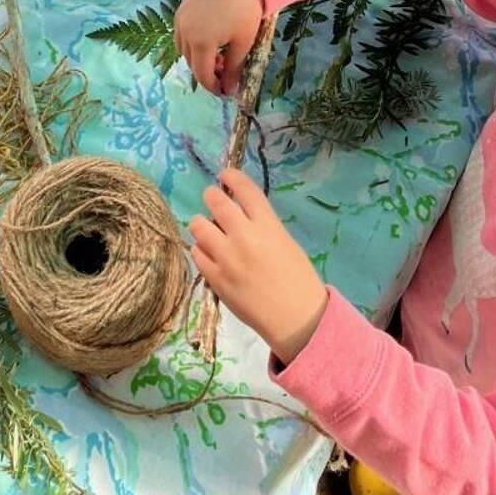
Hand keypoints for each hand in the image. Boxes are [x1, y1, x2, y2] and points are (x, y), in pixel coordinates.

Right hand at [174, 0, 265, 94]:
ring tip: (218, 53)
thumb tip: (229, 91)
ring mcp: (181, 18)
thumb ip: (233, 70)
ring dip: (198, 57)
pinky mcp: (182, 7)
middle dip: (207, 72)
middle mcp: (185, 31)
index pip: (202, 75)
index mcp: (201, 42)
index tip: (226, 91)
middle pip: (191, 63)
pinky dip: (192, 41)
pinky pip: (181, 32)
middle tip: (226, 71)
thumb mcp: (243, 44)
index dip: (214, 87)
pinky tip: (210, 36)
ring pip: (184, 49)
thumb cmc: (247, 11)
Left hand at [190, 168, 327, 364]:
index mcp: (267, 225)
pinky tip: (208, 252)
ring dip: (201, 223)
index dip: (232, 176)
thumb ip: (262, 225)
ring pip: (199, 226)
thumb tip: (239, 214)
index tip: (225, 175)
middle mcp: (244, 237)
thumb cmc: (299, 279)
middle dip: (212, 196)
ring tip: (208, 229)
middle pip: (216, 202)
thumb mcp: (285, 242)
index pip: (244, 189)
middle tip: (213, 199)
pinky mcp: (215, 279)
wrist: (296, 319)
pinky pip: (196, 254)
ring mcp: (227, 258)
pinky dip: (200, 249)